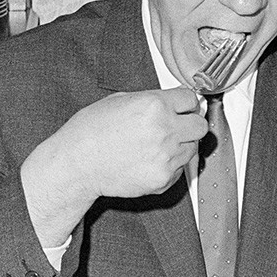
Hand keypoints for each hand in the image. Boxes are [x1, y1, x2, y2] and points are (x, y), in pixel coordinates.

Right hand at [22, 88, 206, 244]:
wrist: (76, 164)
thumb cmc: (91, 132)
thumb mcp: (120, 100)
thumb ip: (153, 99)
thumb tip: (175, 100)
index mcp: (154, 105)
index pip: (191, 99)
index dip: (185, 103)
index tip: (182, 108)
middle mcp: (164, 129)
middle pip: (200, 125)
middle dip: (190, 124)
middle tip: (177, 127)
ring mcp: (166, 155)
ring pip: (193, 148)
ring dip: (181, 146)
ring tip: (155, 146)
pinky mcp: (163, 177)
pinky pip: (180, 169)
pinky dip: (170, 165)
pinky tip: (149, 160)